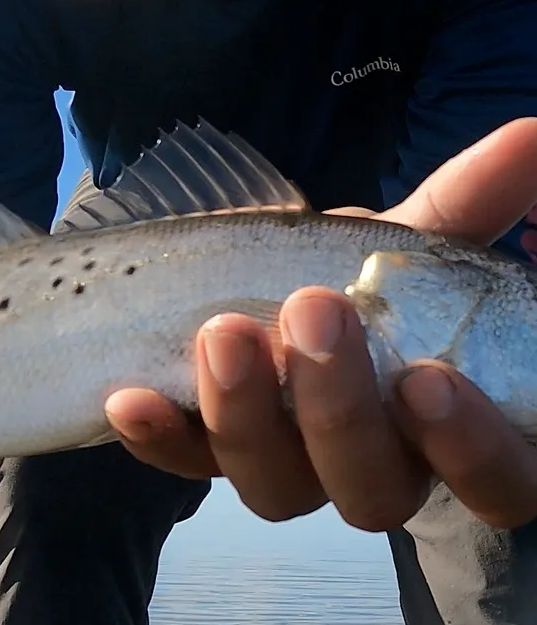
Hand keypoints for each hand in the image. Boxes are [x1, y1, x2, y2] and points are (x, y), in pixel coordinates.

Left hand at [104, 118, 536, 531]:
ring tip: (221, 331)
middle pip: (371, 490)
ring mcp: (290, 474)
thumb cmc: (380, 290)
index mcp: (457, 438)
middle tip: (311, 310)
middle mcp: (378, 474)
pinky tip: (128, 396)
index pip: (495, 480)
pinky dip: (157, 436)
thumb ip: (473, 203)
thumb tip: (534, 133)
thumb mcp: (420, 247)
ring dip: (245, 414)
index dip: (470, 447)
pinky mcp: (212, 460)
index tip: (430, 378)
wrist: (289, 299)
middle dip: (337, 408)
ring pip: (274, 487)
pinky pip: (185, 465)